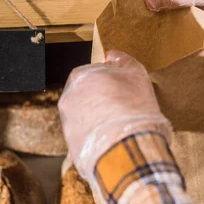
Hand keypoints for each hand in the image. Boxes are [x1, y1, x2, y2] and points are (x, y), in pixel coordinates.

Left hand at [58, 51, 171, 180]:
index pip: (93, 73)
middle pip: (87, 95)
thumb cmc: (134, 107)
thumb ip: (122, 60)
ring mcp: (67, 124)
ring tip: (120, 126)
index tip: (124, 89)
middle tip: (123, 108)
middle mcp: (67, 99)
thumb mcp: (136, 73)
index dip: (111, 81)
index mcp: (79, 77)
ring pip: (86, 116)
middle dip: (103, 100)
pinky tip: (114, 139)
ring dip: (100, 119)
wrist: (128, 148)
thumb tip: (112, 55)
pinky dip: (98, 137)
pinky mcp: (71, 146)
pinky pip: (87, 137)